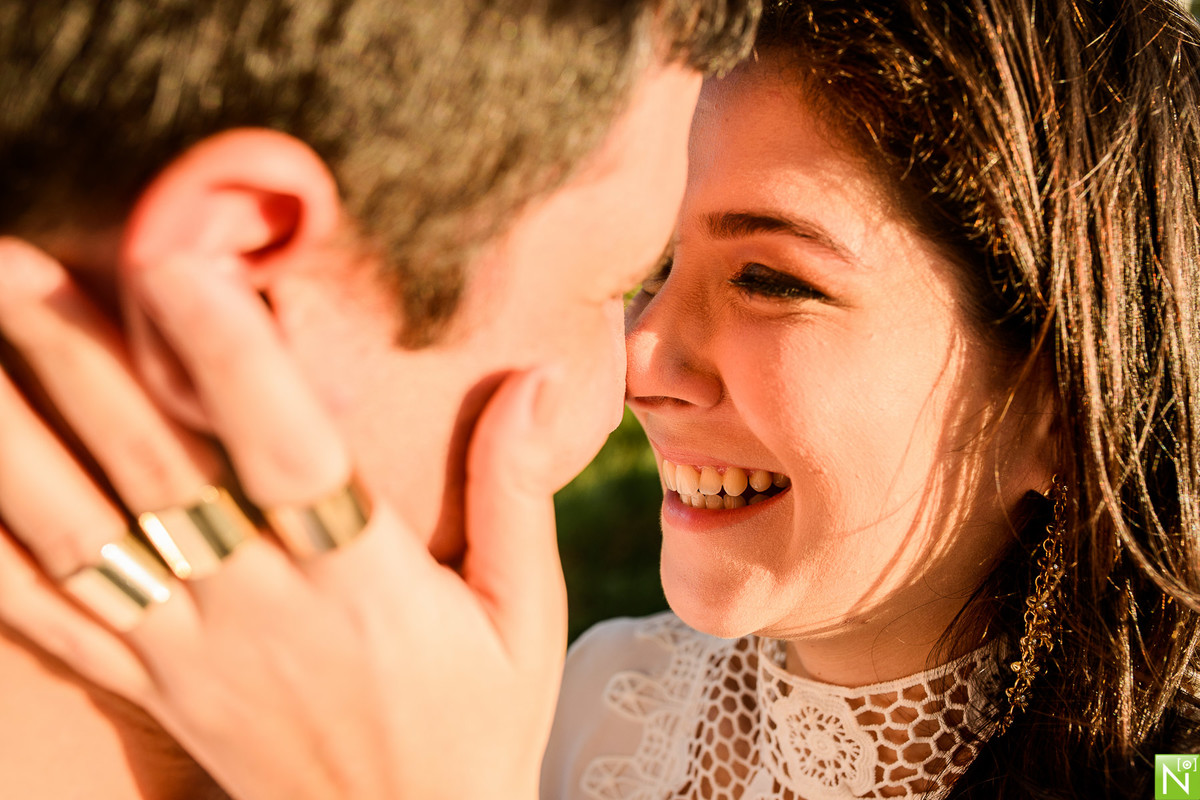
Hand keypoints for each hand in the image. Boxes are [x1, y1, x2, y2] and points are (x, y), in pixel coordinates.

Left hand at [0, 237, 584, 799]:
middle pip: (156, 475)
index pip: (291, 456)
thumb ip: (517, 492)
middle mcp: (261, 611)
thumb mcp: (525, 616)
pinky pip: (46, 619)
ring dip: (10, 438)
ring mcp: (189, 654)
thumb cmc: (479, 727)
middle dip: (77, 360)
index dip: (232, 360)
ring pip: (77, 538)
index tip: (176, 261)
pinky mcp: (149, 688)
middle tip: (8, 258)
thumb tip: (539, 375)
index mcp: (364, 585)